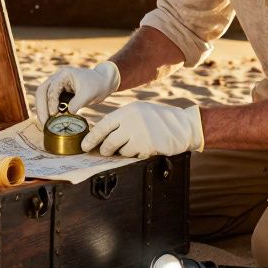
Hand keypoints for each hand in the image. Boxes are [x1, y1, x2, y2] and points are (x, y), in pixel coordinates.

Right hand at [34, 61, 119, 122]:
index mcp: (64, 74)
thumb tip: (68, 112)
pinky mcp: (58, 93)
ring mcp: (56, 85)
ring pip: (43, 96)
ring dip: (42, 109)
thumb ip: (78, 102)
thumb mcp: (89, 94)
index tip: (53, 114)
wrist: (102, 83)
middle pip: (41, 91)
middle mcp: (57, 78)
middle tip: (44, 122)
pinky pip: (48, 101)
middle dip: (41, 107)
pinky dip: (48, 110)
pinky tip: (50, 121)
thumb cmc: (97, 85)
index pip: (52, 88)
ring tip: (45, 124)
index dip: (51, 102)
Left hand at [81, 101, 204, 157]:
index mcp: (128, 111)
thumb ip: (122, 120)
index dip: (92, 138)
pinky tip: (145, 148)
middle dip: (105, 149)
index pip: (103, 125)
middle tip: (104, 151)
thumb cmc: (159, 119)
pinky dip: (137, 155)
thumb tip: (101, 134)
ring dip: (123, 152)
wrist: (183, 125)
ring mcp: (141, 135)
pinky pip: (135, 156)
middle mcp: (132, 122)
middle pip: (109, 142)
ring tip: (133, 145)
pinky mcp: (149, 147)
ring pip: (122, 151)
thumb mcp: (139, 111)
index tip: (84, 146)